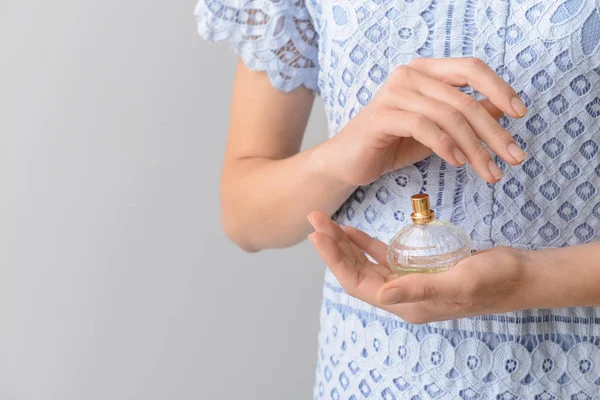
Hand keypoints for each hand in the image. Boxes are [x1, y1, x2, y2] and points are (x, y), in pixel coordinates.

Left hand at [307, 210, 538, 324]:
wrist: (519, 276)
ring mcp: (407, 282)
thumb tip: (381, 293)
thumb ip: (419, 289)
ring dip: (344, 244)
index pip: (357, 282)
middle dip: (332, 247)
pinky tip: (352, 231)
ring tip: (326, 222)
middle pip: (355, 272)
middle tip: (315, 219)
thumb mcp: (458, 281)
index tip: (318, 234)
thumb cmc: (494, 280)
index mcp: (405, 304)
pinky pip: (382, 257)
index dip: (335, 259)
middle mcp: (401, 295)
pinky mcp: (417, 269)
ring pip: (365, 263)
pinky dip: (365, 244)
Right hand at [316, 57, 528, 185]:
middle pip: (464, 99)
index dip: (499, 88)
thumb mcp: (439, 130)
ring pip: (448, 116)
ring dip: (475, 148)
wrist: (348, 161)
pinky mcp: (381, 116)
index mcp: (425, 71)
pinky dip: (445, 146)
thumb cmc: (393, 143)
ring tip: (490, 172)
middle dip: (494, 132)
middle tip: (514, 158)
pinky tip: (457, 163)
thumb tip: (502, 110)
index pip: (471, 68)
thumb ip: (466, 117)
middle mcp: (409, 75)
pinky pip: (423, 127)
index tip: (520, 114)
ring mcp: (393, 93)